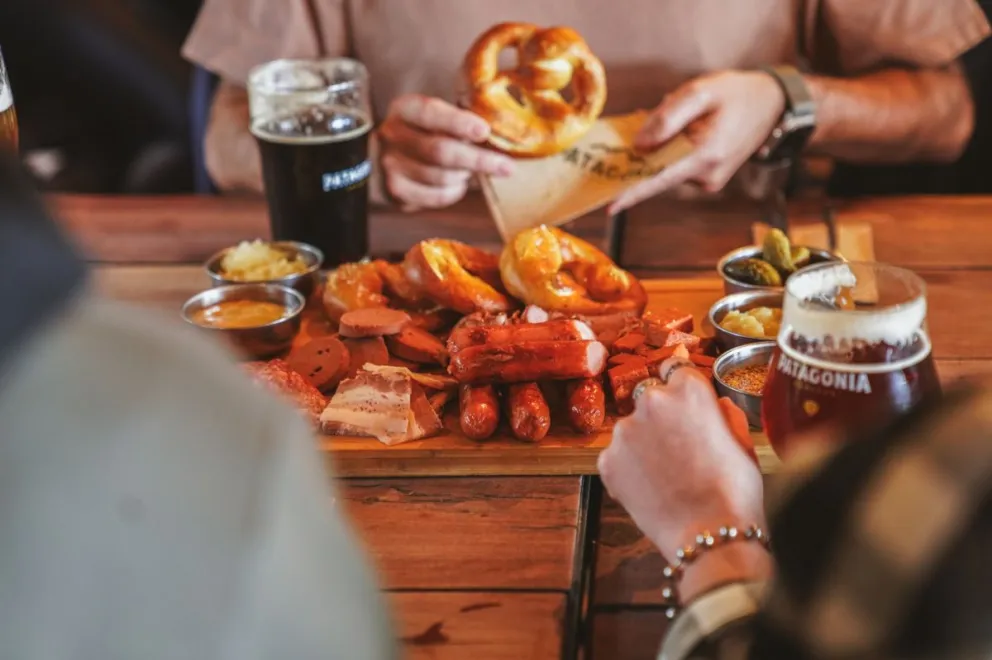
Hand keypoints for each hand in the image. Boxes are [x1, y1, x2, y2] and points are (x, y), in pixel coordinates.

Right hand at [378, 94, 515, 210]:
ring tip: (472, 171)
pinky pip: (436, 196)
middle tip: (506, 167)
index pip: (430, 113)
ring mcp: (391, 165)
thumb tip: (501, 130)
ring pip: (441, 177)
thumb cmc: (426, 132)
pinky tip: (458, 184)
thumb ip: (461, 117)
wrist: (388, 157)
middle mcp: (392, 135)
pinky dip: (455, 192)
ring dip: (465, 176)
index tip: (485, 131)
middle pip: (439, 151)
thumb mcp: (436, 115)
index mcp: (405, 109)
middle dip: (478, 160)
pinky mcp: (397, 191)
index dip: (459, 123)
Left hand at [597, 360, 764, 560]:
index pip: (675, 368)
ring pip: (632, 428)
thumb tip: (715, 404)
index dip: (679, 387)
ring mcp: (624, 431)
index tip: (681, 401)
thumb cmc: (736, 491)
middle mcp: (651, 401)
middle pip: (650, 398)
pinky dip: (628, 469)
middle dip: (661, 415)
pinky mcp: (606, 460)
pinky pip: (617, 457)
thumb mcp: (744, 442)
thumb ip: (725, 413)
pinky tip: (649, 489)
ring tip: (665, 475)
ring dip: (643, 443)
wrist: (709, 535)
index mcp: (688, 390)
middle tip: (677, 447)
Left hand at [608, 71, 785, 213]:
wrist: (772, 103)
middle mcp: (706, 175)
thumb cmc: (736, 93)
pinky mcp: (709, 178)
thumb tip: (639, 145)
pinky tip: (684, 127)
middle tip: (643, 122)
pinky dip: (672, 150)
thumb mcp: (700, 91)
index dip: (631, 192)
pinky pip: (678, 166)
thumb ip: (667, 118)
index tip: (609, 205)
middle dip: (644, 152)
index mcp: (704, 154)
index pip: (658, 178)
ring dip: (661, 146)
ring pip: (667, 166)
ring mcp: (709, 180)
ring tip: (681, 114)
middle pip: (658, 172)